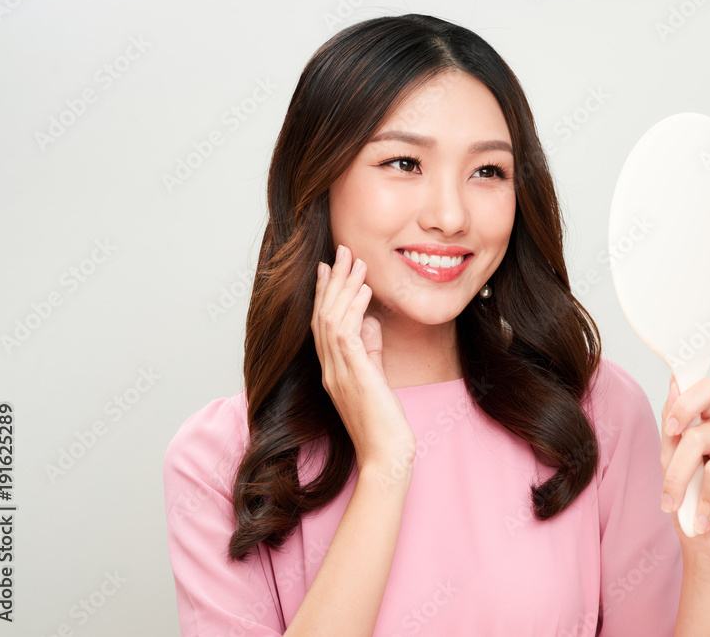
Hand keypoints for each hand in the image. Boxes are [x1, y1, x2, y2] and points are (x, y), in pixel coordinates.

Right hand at [312, 244, 415, 476]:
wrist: (386, 457)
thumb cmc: (384, 425)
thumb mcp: (376, 381)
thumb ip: (371, 352)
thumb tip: (371, 324)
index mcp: (333, 372)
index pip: (323, 325)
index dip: (326, 294)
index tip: (330, 268)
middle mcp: (330, 370)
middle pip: (323, 316)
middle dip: (333, 281)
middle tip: (342, 252)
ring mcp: (338, 373)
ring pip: (331, 319)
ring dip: (344, 287)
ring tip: (356, 261)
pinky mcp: (354, 376)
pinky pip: (346, 334)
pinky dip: (353, 308)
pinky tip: (364, 289)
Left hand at [659, 374, 709, 563]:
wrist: (709, 543)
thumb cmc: (690, 503)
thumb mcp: (671, 464)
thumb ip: (673, 427)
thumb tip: (674, 385)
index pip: (705, 389)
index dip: (687, 400)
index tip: (672, 428)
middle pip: (700, 433)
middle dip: (678, 473)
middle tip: (670, 499)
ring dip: (701, 499)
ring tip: (701, 515)